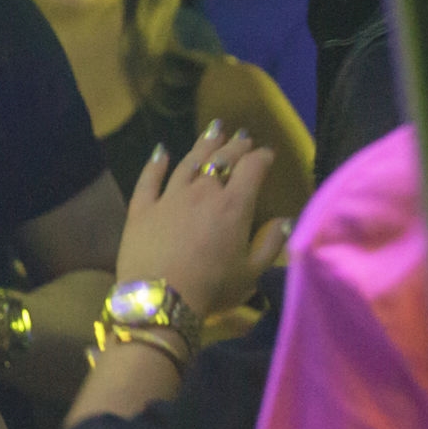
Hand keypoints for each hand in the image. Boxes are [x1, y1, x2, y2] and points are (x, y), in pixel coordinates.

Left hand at [115, 123, 285, 317]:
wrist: (159, 298)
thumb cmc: (212, 289)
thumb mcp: (251, 273)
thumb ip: (271, 244)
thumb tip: (285, 220)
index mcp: (234, 206)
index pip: (252, 169)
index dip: (261, 158)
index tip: (267, 153)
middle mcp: (202, 192)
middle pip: (221, 160)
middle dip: (235, 146)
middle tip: (242, 136)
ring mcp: (169, 197)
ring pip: (188, 163)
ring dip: (203, 145)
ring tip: (213, 130)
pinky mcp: (142, 207)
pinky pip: (149, 179)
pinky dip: (156, 163)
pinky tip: (162, 151)